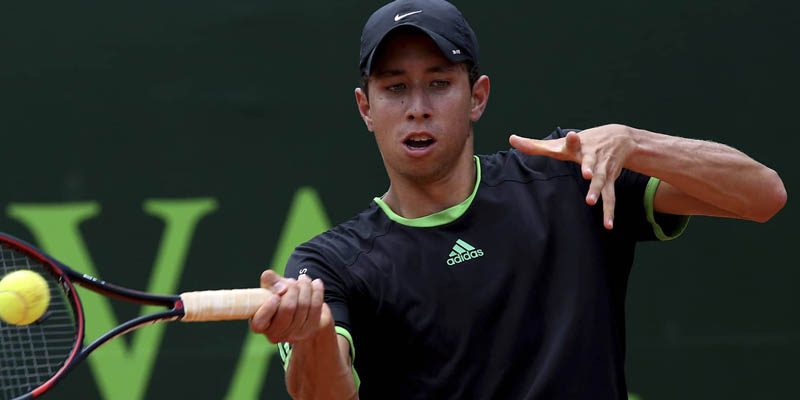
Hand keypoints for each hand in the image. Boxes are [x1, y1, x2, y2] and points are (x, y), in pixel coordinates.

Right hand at [249, 270, 331, 343]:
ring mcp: (294, 335)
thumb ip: (270, 281)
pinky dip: (317, 292)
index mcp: (259, 324)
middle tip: (292, 280)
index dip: (268, 308)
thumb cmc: (278, 296)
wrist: (297, 308)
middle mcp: (275, 334)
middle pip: (288, 308)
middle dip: (292, 289)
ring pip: (303, 305)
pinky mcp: (310, 331)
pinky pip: (316, 307)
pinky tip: (316, 283)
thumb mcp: (270, 287)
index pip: (260, 322)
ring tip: (303, 279)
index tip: (275, 296)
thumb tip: (281, 287)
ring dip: (305, 287)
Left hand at [509, 124, 637, 228]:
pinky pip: (610, 196)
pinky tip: (608, 225)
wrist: (620, 138)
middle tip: (587, 174)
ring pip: (600, 179)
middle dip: (589, 167)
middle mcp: (591, 156)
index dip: (572, 140)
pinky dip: (609, 211)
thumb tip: (511, 139)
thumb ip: (535, 145)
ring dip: (597, 190)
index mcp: (577, 147)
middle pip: (590, 161)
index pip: (572, 142)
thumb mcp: (561, 143)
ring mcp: (601, 169)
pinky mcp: (610, 179)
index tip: (572, 136)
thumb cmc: (583, 142)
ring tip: (591, 201)